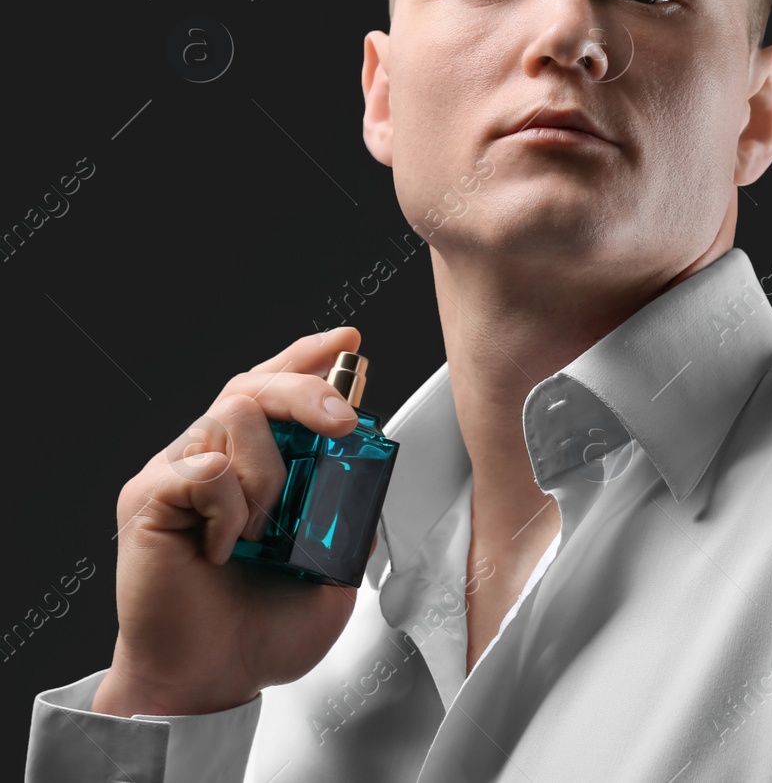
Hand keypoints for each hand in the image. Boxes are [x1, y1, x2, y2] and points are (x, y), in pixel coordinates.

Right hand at [92, 328, 371, 717]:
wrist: (213, 679)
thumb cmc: (261, 629)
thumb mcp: (333, 565)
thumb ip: (350, 514)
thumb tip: (372, 470)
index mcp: (254, 466)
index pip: (276, 389)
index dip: (308, 358)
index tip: (347, 342)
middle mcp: (213, 457)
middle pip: (255, 385)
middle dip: (309, 391)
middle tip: (341, 422)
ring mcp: (177, 473)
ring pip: (234, 416)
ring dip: (270, 471)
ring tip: (265, 529)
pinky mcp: (150, 497)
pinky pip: (201, 467)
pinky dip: (229, 507)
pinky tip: (224, 549)